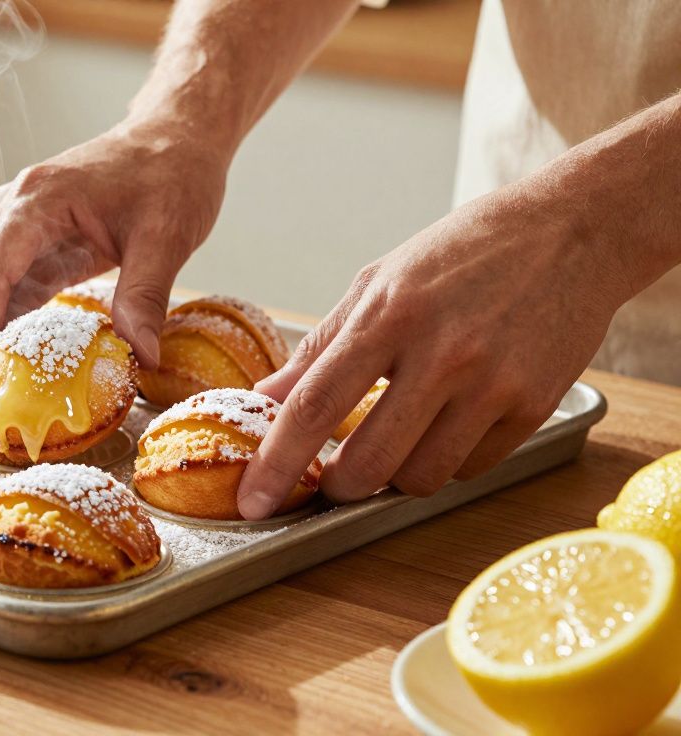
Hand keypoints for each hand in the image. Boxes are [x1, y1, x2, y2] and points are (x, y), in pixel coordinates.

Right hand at [0, 122, 229, 392]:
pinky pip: (3, 284)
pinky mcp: (30, 238)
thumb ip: (145, 295)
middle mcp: (14, 208)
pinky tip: (11, 357)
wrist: (176, 135)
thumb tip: (140, 357)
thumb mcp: (167, 236)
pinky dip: (0, 320)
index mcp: (38, 201)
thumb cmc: (172, 173)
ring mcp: (17, 222)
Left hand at [236, 188, 632, 518]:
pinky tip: (448, 423)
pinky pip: (471, 468)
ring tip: (398, 437)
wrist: (572, 231)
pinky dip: (447, 461)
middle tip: (334, 476)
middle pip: (367, 462)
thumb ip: (320, 347)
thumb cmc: (464, 253)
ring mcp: (492, 384)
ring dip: (395, 476)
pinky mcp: (534, 406)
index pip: (314, 406)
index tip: (251, 501)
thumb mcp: (379, 281)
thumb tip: (265, 397)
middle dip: (339, 486)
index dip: (276, 463)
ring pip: (420, 477)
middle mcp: (440, 353)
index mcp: (388, 315)